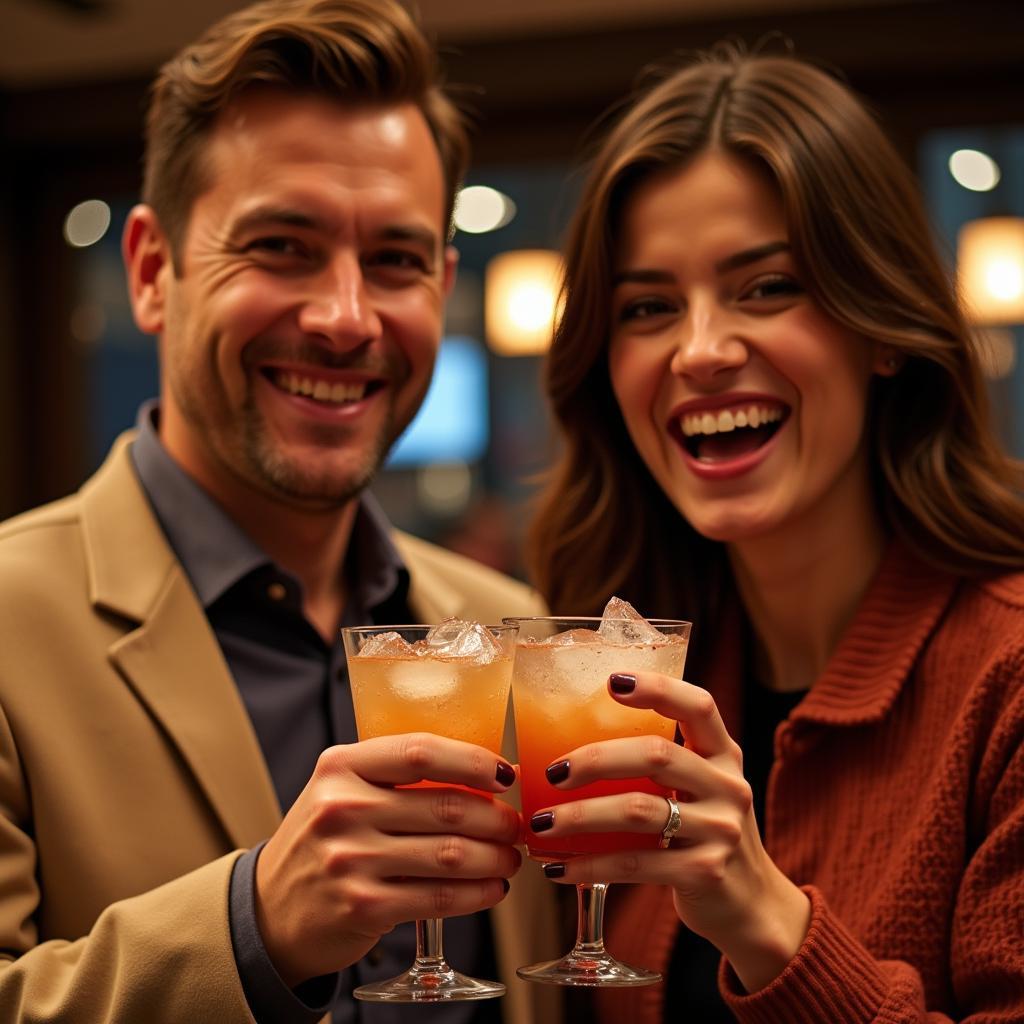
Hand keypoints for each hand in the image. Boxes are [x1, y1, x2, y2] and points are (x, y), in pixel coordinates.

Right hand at [255, 734, 521, 985]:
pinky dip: (476, 894)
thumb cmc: (325, 839)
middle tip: (515, 826)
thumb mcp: (343, 789)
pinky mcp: (363, 906)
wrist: (270, 909)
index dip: (473, 761)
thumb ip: (396, 775)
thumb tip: (487, 770)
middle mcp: (342, 807)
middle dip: (496, 818)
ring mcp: (351, 859)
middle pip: (446, 806)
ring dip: (494, 857)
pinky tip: (492, 889)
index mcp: (341, 766)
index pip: (420, 752)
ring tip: (509, 858)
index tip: (505, 774)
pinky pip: (438, 898)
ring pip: (450, 853)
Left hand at [530, 672, 809, 992]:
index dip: (658, 688)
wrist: (750, 903)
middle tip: (553, 770)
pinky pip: (635, 864)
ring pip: (639, 811)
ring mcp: (720, 830)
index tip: (612, 681)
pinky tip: (557, 868)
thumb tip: (562, 746)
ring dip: (580, 816)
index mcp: (723, 754)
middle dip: (596, 759)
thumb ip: (657, 765)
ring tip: (541, 823)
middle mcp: (727, 786)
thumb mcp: (698, 788)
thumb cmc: (702, 832)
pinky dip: (590, 866)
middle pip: (657, 755)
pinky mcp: (705, 872)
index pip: (699, 705)